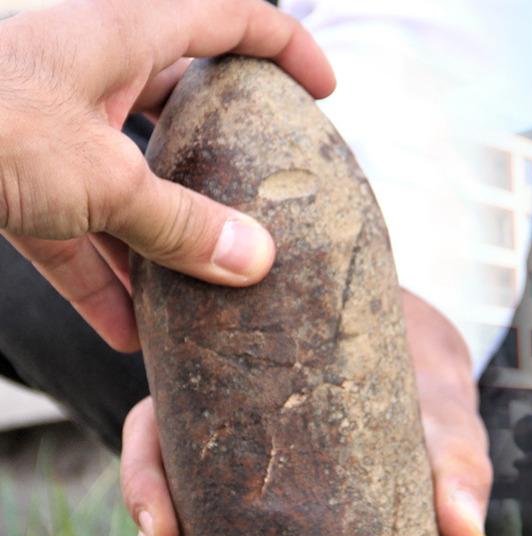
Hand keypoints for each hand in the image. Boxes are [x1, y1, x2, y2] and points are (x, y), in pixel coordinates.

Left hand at [0, 0, 335, 351]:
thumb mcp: (102, 179)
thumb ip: (184, 224)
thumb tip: (259, 263)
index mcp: (126, 32)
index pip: (232, 18)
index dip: (288, 48)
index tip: (325, 92)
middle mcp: (92, 68)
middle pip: (180, 103)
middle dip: (224, 154)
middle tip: (266, 195)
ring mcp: (48, 121)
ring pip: (125, 174)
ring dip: (162, 234)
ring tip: (205, 291)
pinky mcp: (10, 173)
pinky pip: (69, 224)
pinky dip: (98, 274)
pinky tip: (125, 333)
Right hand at [121, 290, 490, 535]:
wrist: (428, 381)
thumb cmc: (420, 385)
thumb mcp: (438, 412)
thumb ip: (453, 460)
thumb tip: (466, 533)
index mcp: (234, 395)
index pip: (158, 432)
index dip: (146, 483)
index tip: (164, 533)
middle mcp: (221, 447)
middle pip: (161, 505)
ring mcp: (236, 494)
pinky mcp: (259, 533)